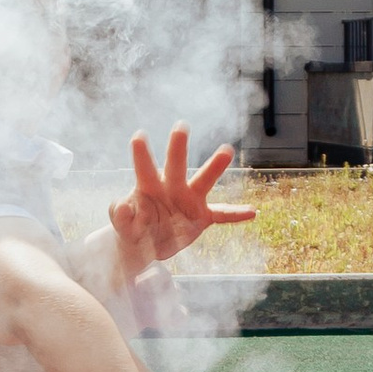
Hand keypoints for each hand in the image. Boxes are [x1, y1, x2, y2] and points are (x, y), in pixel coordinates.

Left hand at [108, 126, 255, 272]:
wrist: (146, 245)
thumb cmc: (132, 228)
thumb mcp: (124, 226)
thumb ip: (120, 217)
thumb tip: (120, 205)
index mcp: (149, 187)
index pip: (144, 168)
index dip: (141, 154)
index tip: (138, 136)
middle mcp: (171, 187)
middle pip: (175, 165)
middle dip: (178, 147)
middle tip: (181, 126)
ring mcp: (189, 201)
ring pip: (203, 181)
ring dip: (214, 167)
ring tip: (226, 150)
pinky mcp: (201, 217)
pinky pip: (221, 215)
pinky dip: (235, 214)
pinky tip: (252, 212)